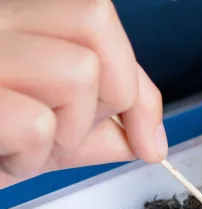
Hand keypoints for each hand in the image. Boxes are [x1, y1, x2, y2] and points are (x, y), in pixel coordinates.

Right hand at [0, 0, 166, 188]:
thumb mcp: (52, 134)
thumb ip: (101, 129)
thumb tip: (152, 139)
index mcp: (19, 22)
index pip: (100, 19)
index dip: (140, 87)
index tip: (148, 140)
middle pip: (97, 20)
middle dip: (111, 96)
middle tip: (74, 133)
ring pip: (77, 71)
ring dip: (68, 134)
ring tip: (31, 148)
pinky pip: (36, 122)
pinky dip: (31, 158)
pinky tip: (6, 160)